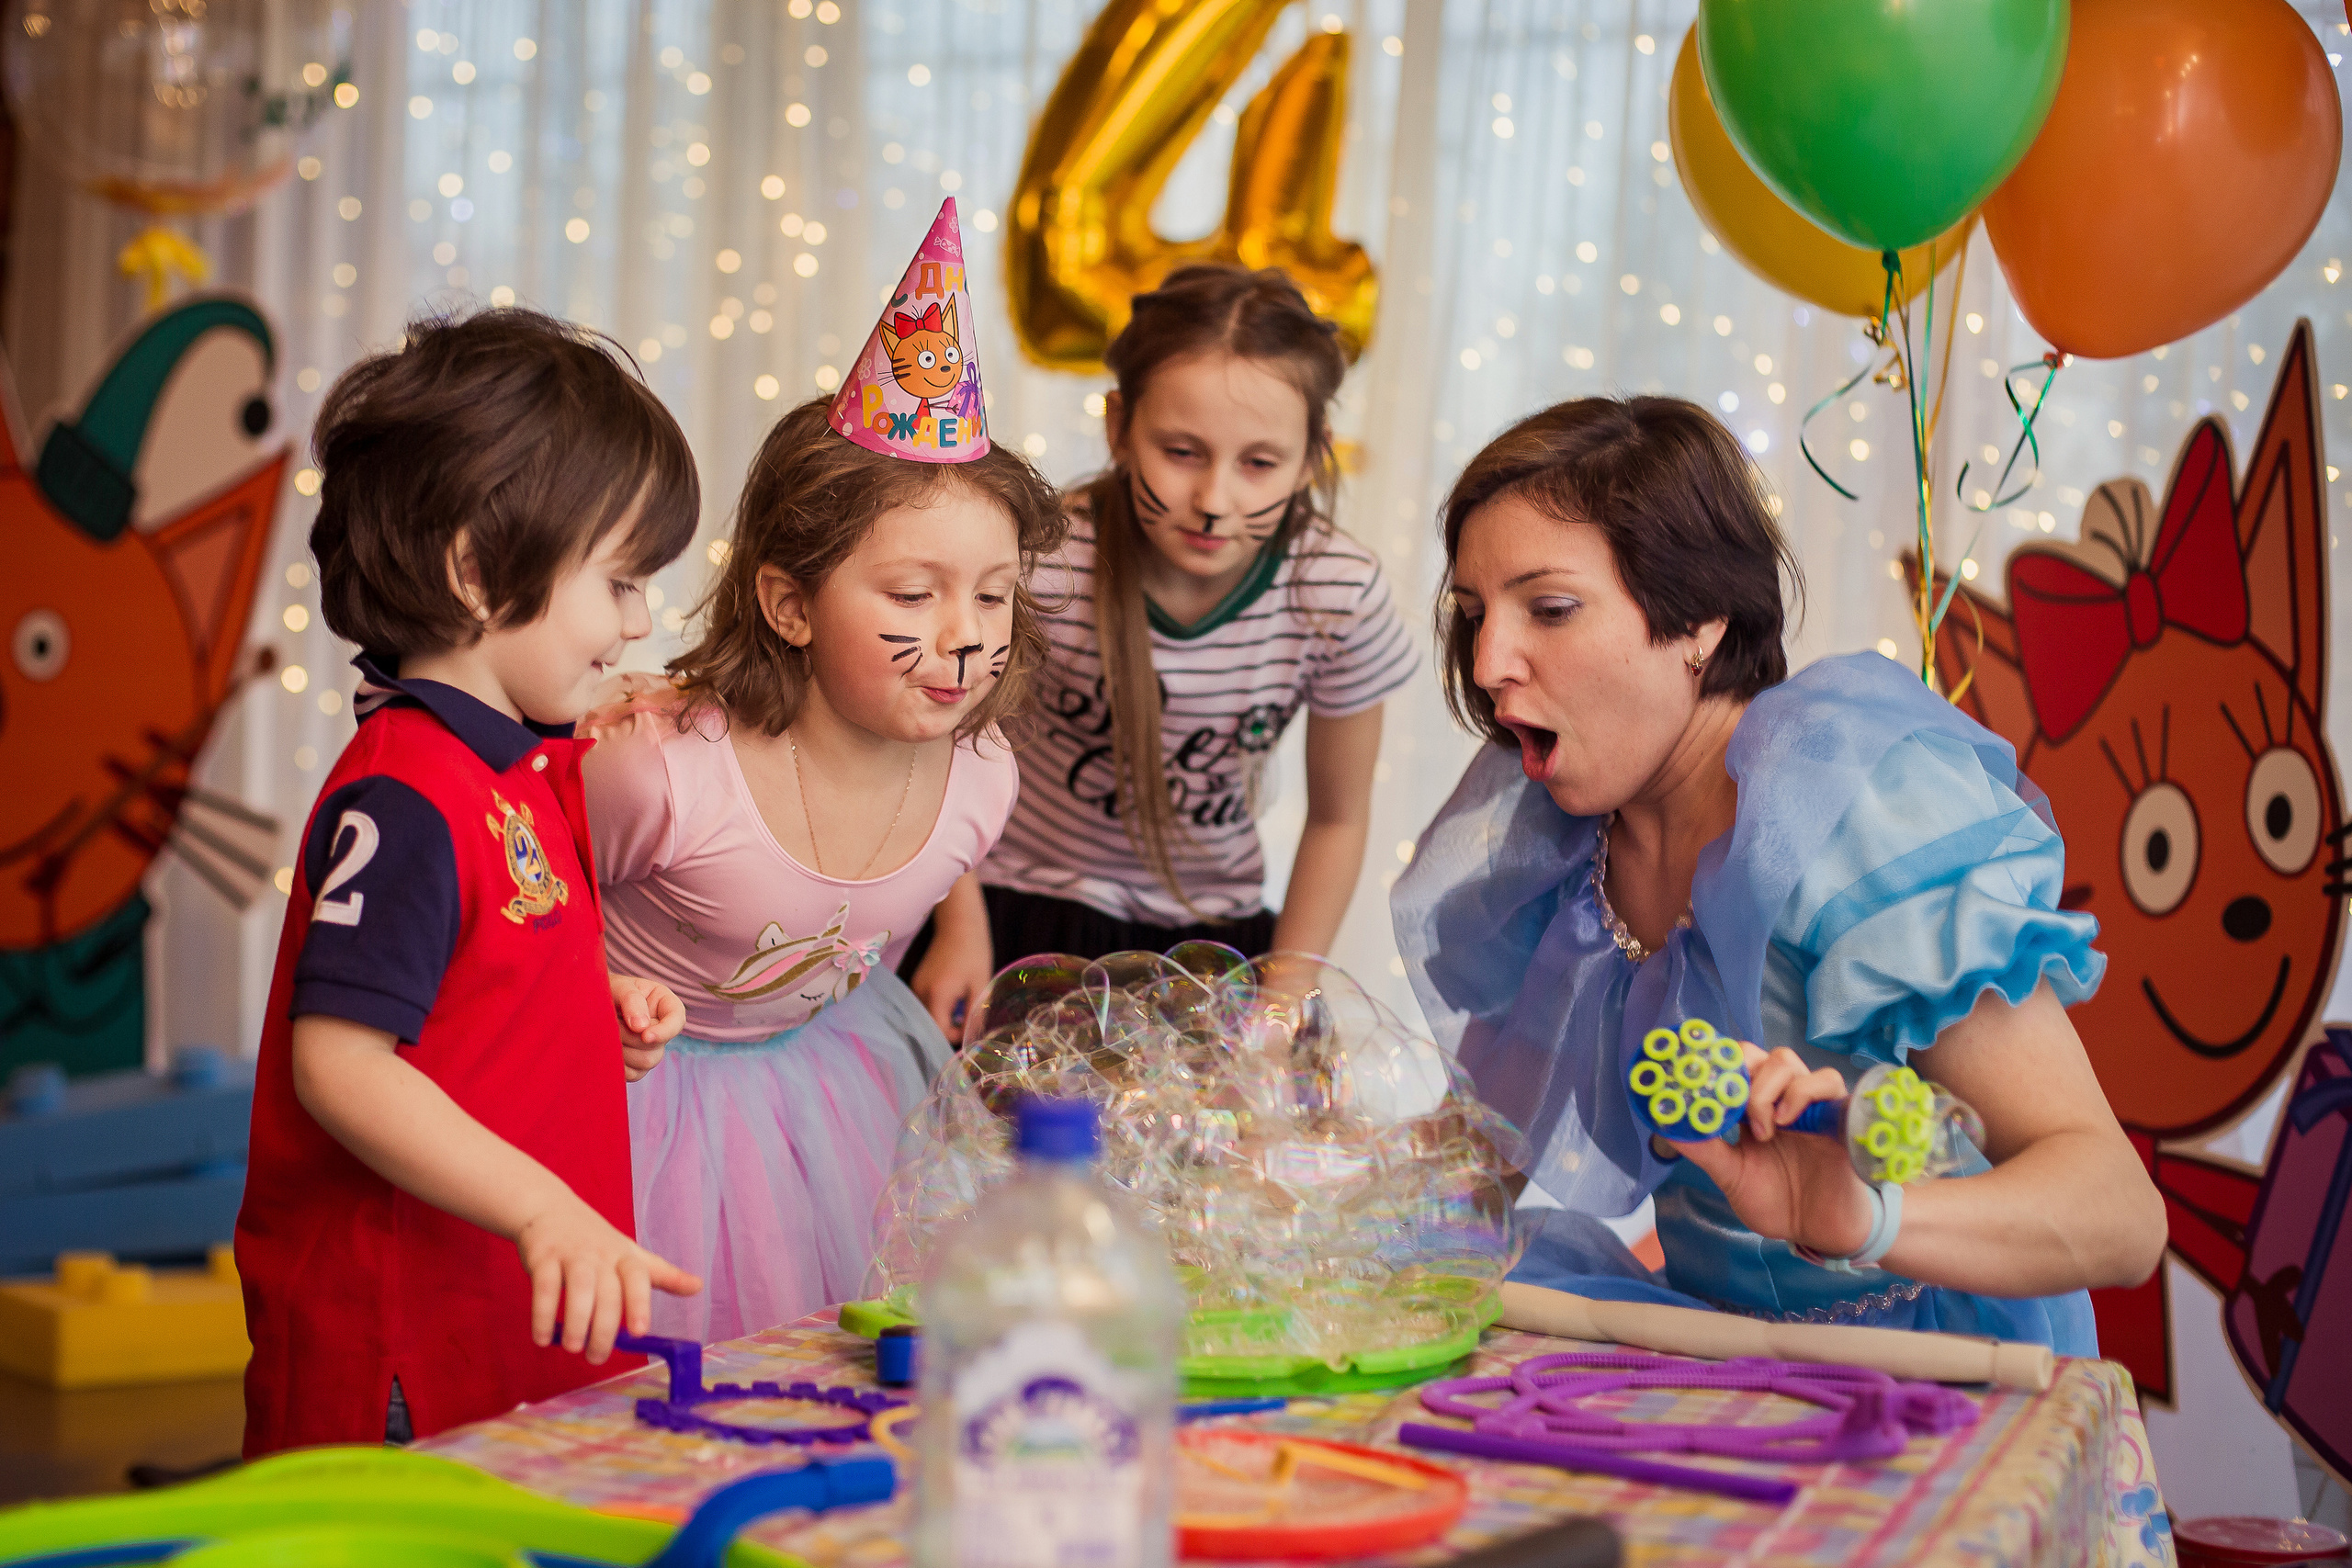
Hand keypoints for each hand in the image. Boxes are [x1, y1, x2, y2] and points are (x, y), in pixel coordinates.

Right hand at [515, 1192, 702, 1361]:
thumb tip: (698, 1287)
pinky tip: (542, 1339)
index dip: (640, 1304)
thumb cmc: (595, 1240)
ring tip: (573, 1348)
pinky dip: (543, 1315)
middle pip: (608, 1293)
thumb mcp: (631, 1254)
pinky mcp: (543, 1258)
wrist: (549, 1209)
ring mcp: (572, 1255)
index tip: (641, 1332)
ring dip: (577, 1322)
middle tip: (597, 1357)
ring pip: (579, 1290)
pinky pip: (544, 1288)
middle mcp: (601, 1255)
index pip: (639, 1278)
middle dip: (604, 1328)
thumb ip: (661, 1274)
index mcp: (625, 1257)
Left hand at [612, 974, 683, 1081]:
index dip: (665, 1031)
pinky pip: (633, 1073)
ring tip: (607, 1034)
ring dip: (622, 1050)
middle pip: (657, 1047)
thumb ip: (632, 1000)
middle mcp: (661, 1028)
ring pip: (646, 1063)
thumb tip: (641, 1028)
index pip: (677, 1020)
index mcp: (665, 1005)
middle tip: (610, 1024)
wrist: (588, 1005)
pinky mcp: (637, 1065)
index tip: (644, 1035)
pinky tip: (607, 1049)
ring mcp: (650, 1049)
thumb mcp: (620, 986)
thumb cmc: (607, 990)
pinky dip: (618, 1064)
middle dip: (630, 1039)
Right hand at [911, 874, 991, 1046]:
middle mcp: (920, 992)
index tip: (969, 1026)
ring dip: (942, 1019)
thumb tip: (971, 1037)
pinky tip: (952, 999)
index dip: (954, 1035)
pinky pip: (923, 1005)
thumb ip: (974, 1014)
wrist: (959, 925)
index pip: (938, 1031)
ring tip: (961, 1007)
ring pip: (925, 1016)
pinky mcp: (916, 981)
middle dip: (947, 1029)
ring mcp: (915, 986)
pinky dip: (936, 1009)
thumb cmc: (974, 953)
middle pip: (929, 1025)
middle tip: (967, 1019)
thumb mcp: (980, 985)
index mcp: (937, 995)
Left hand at [1676, 1043, 1875, 1258]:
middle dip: (1739, 1072)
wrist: (1819, 1232)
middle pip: (1757, 1054)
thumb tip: (1666, 1125)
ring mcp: (1808, 1103)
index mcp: (1752, 1109)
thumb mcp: (1732, 1176)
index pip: (1733, 1065)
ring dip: (1765, 1088)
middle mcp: (1779, 1098)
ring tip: (1762, 1130)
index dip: (1714, 1065)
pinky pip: (1827, 1080)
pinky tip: (1787, 1121)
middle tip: (1735, 1111)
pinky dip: (1802, 1091)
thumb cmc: (1778, 1203)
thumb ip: (1704, 1149)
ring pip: (1784, 1060)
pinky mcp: (1838, 1113)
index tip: (1695, 1080)